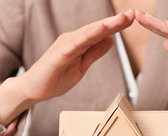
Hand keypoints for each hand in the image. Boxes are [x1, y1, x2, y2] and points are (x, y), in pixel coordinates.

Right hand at [0, 10, 134, 125]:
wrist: (33, 90)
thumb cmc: (55, 78)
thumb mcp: (81, 67)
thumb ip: (94, 53)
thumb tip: (110, 41)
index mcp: (79, 44)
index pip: (101, 34)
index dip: (116, 26)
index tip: (132, 20)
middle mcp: (72, 40)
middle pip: (98, 29)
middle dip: (116, 22)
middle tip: (133, 14)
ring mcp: (65, 45)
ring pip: (89, 33)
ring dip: (106, 25)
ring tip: (123, 18)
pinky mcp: (59, 54)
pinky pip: (77, 43)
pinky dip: (90, 35)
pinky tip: (102, 29)